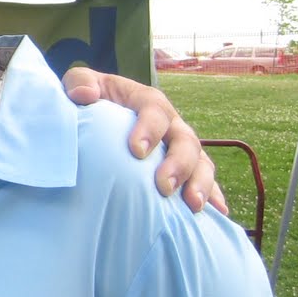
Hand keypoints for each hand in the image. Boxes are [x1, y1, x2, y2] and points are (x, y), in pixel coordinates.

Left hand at [61, 68, 225, 213]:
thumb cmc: (89, 102)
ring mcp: (180, 147)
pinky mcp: (186, 168)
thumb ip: (80, 82)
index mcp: (146, 101)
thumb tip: (85, 95)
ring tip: (192, 205)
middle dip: (178, 164)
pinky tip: (217, 214)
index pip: (154, 110)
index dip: (149, 128)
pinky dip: (213, 196)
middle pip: (185, 139)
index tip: (136, 150)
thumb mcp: (80, 85)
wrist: (98, 119)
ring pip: (201, 162)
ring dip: (200, 183)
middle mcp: (171, 123)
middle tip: (164, 186)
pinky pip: (206, 181)